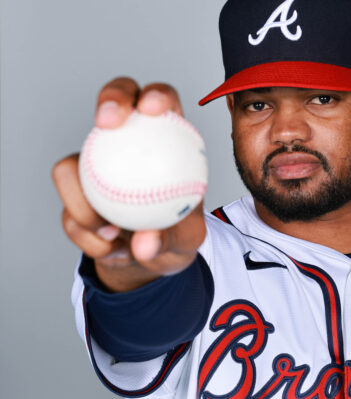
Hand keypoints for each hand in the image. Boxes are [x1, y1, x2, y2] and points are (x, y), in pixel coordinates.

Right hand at [52, 77, 206, 291]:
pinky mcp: (73, 192)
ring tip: (112, 232)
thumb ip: (171, 238)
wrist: (148, 257)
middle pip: (115, 101)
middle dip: (110, 99)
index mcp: (166, 139)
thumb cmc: (175, 235)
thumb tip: (145, 242)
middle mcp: (127, 142)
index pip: (162, 102)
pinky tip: (108, 246)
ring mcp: (94, 164)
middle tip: (107, 124)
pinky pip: (68, 210)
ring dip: (84, 204)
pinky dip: (86, 234)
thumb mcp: (187, 240)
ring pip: (71, 165)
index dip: (156, 95)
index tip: (152, 109)